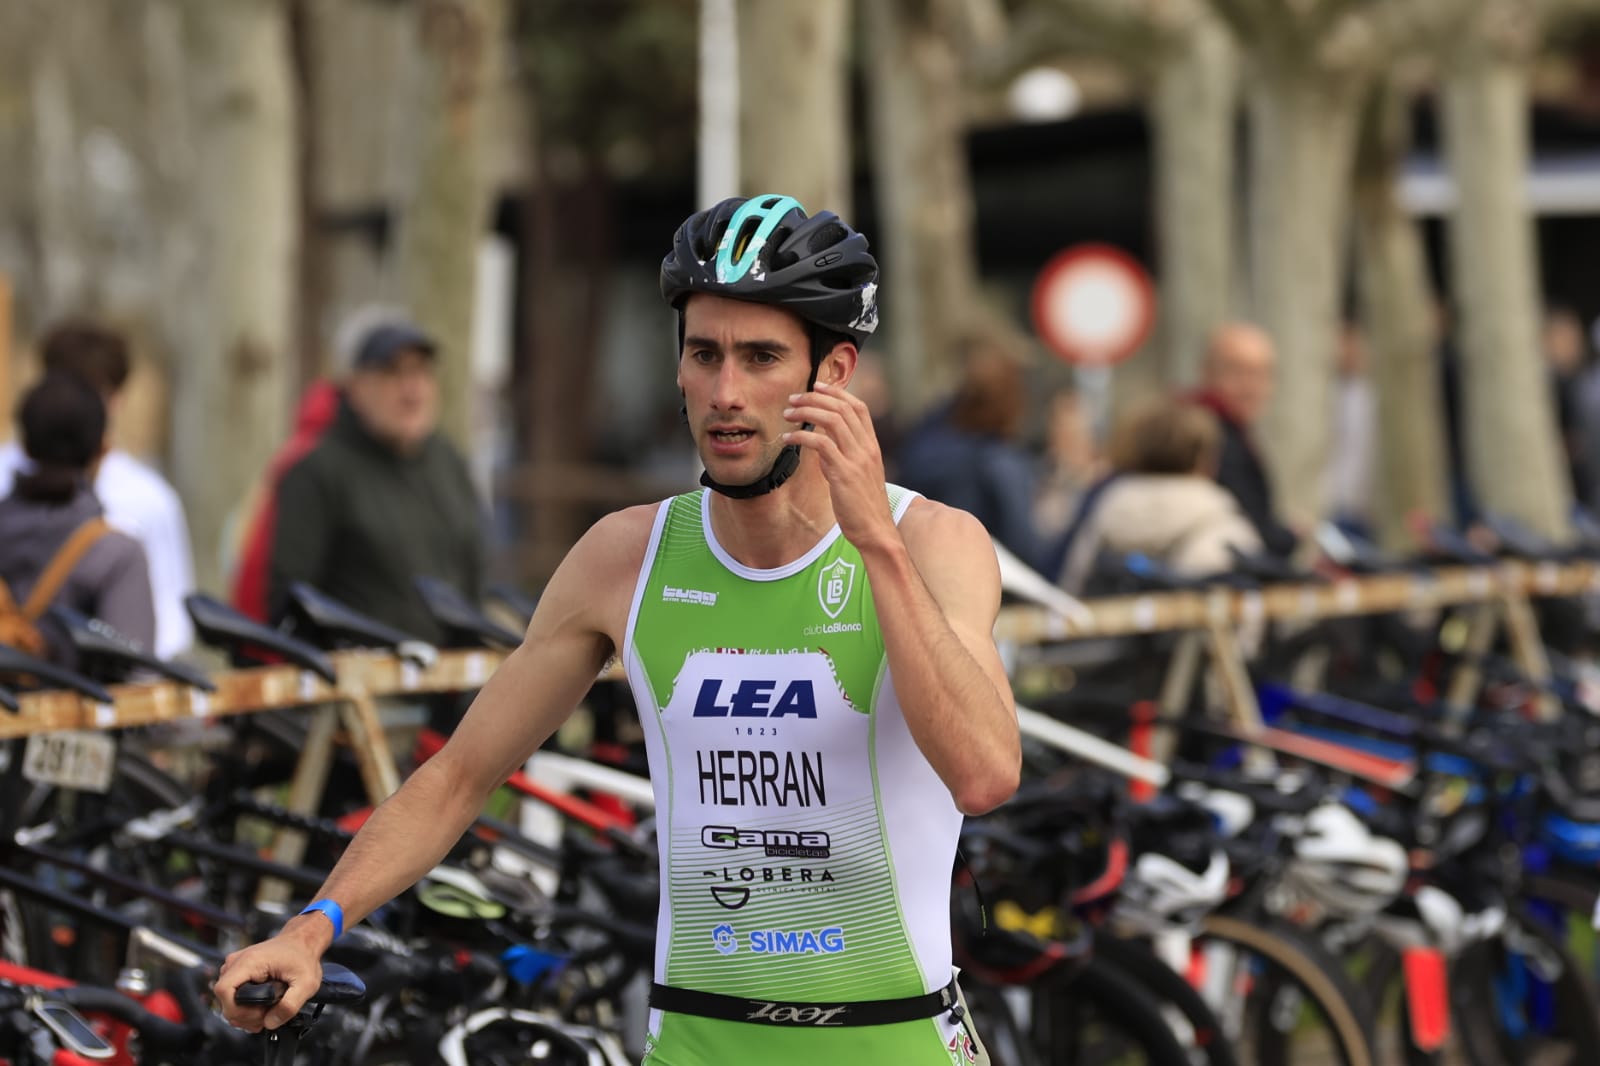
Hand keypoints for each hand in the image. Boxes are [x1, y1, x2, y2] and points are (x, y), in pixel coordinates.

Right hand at [212, 919, 327, 1031]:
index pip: (224, 991)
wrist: (301, 943)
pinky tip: (262, 1006)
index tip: (259, 1014)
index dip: (238, 1011)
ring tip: (268, 1008)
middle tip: (269, 1013)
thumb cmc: (303, 957)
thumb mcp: (307, 983)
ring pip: (228, 1002)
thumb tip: (270, 1023)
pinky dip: (246, 1007)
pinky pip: (232, 998)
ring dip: (247, 1013)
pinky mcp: (237, 973)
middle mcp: (236, 962)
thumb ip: (290, 1006)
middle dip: (246, 1016)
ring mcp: (234, 967)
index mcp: (249, 961)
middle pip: (225, 1001)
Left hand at [783, 381, 895, 548]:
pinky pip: (821, 444)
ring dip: (806, 412)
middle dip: (815, 398)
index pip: (858, 407)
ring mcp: (857, 459)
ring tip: (787, 414)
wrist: (876, 531)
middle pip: (842, 408)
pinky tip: (788, 438)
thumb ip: (841, 457)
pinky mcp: (844, 473)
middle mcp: (867, 448)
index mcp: (872, 446)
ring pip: (832, 420)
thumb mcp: (856, 476)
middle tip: (793, 399)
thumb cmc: (864, 507)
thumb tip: (821, 447)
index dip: (837, 393)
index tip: (817, 386)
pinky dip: (802, 435)